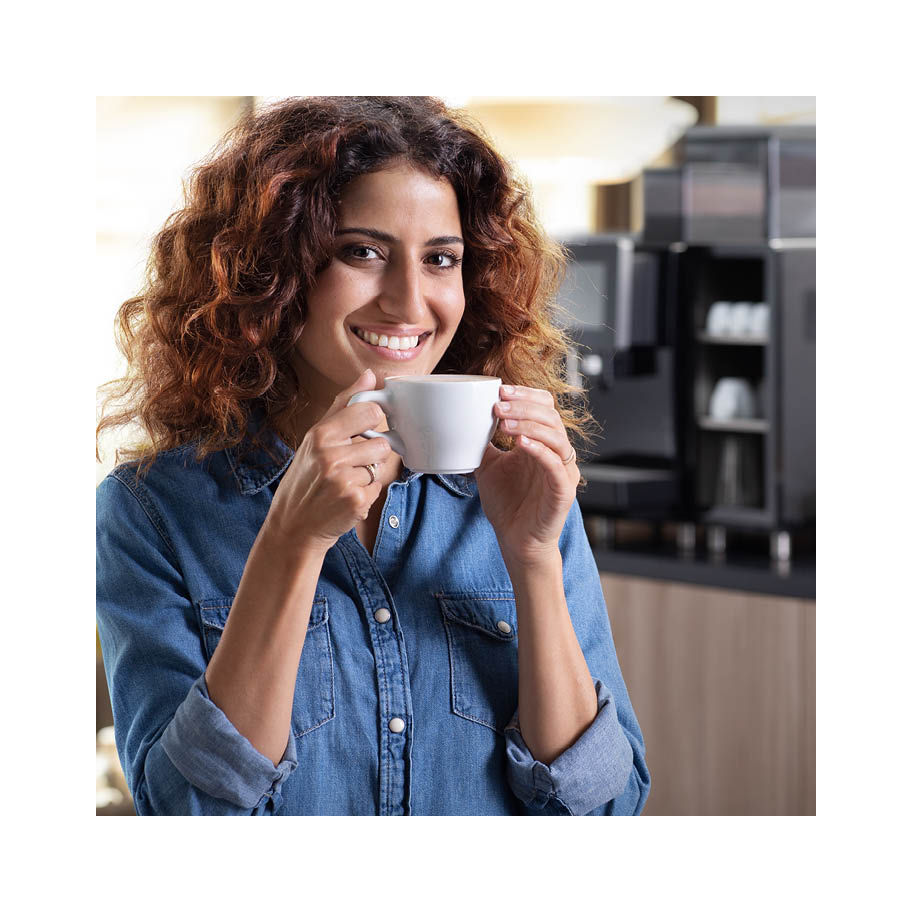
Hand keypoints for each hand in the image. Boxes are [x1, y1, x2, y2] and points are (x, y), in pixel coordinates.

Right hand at [263, 369, 391, 553]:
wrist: (293, 526)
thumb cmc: (305, 479)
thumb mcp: (315, 439)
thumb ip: (344, 405)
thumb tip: (370, 375)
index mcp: (321, 434)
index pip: (369, 410)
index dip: (374, 420)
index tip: (366, 428)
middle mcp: (331, 456)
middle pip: (382, 442)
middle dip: (371, 454)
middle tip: (350, 464)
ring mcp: (345, 480)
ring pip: (382, 466)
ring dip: (370, 474)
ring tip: (347, 481)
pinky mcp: (357, 502)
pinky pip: (378, 488)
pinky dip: (367, 493)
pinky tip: (347, 498)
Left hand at [474, 384, 580, 566]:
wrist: (517, 541)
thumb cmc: (508, 505)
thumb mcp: (489, 466)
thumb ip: (483, 443)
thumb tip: (462, 421)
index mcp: (542, 443)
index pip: (545, 406)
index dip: (526, 395)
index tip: (500, 390)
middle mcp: (556, 453)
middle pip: (551, 416)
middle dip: (523, 406)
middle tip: (498, 405)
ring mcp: (563, 471)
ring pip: (556, 436)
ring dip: (529, 424)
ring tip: (503, 423)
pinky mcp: (563, 491)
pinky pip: (556, 465)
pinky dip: (539, 450)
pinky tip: (520, 443)